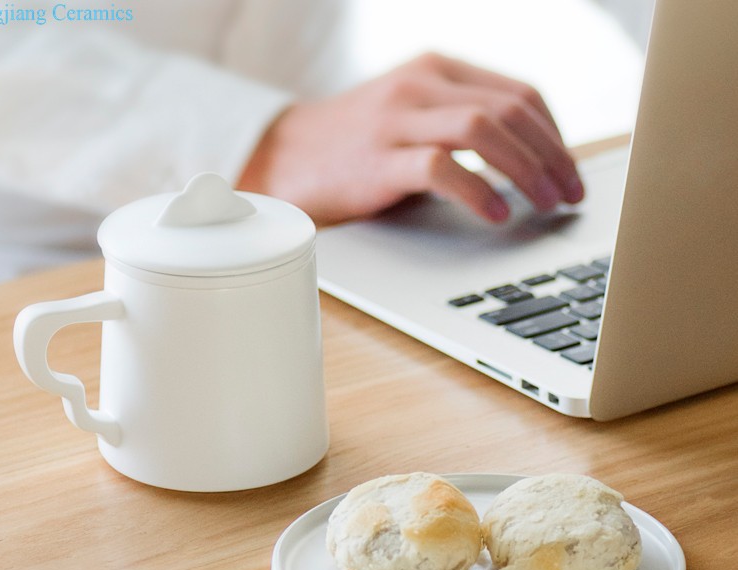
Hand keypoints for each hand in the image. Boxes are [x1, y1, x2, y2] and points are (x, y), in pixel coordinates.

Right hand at [238, 52, 584, 225]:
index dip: (555, 136)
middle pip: (511, 110)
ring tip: (545, 205)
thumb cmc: (356, 146)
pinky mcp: (379, 158)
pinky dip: (477, 191)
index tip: (569, 171)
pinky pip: (441, 167)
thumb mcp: (413, 116)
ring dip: (526, 171)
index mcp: (438, 69)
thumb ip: (460, 125)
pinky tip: (496, 214)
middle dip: (553, 157)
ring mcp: (398, 119)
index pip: (519, 93)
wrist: (285, 157)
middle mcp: (422, 84)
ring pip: (484, 131)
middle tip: (571, 195)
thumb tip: (525, 163)